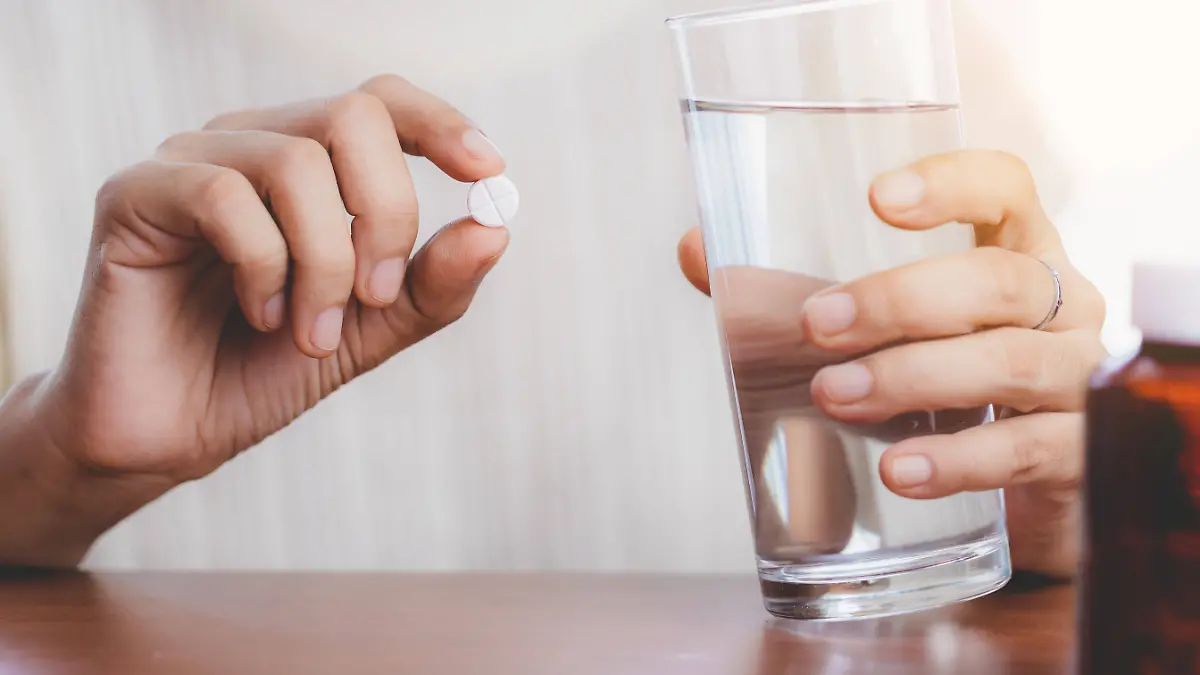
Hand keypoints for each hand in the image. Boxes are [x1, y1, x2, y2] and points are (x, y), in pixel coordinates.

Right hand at [42, 75, 507, 484]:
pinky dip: (263, 267)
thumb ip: (432, 284)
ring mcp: (189, 161)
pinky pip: (224, 197)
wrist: (171, 434)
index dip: (440, 125)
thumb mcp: (372, 330)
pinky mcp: (134, 194)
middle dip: (387, 214)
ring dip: (325, 263)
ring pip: (296, 163)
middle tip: (377, 296)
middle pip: (353, 117)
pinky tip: (260, 316)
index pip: (380, 103)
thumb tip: (496, 227)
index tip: (487, 174)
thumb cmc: (265, 370)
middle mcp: (251, 144)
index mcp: (309, 162)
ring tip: (312, 332)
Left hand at [678, 150, 1106, 577]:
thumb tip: (695, 251)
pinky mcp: (1078, 456)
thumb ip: (787, 294)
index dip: (952, 184)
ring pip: (1012, 362)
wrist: (1012, 495)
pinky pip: (1028, 450)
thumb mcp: (872, 333)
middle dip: (900, 300)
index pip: (1006, 190)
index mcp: (1014, 252)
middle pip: (998, 280)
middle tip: (816, 327)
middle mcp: (1061, 305)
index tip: (878, 198)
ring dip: (915, 377)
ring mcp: (1078, 379)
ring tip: (837, 395)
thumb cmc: (937, 387)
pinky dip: (959, 459)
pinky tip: (901, 470)